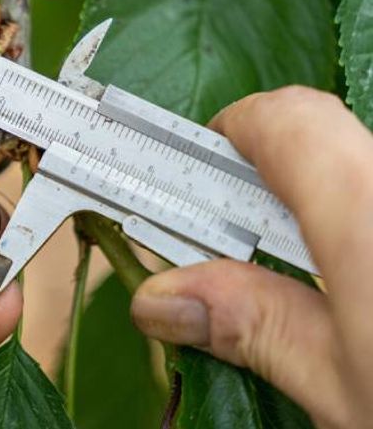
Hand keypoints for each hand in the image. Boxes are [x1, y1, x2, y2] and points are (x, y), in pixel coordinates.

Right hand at [130, 86, 372, 427]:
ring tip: (283, 278)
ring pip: (354, 169)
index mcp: (368, 213)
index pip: (282, 121)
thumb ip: (256, 327)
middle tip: (221, 248)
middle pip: (320, 139)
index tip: (181, 178)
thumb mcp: (351, 393)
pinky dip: (346, 224)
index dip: (221, 136)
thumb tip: (161, 296)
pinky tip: (343, 285)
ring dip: (304, 208)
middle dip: (255, 182)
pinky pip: (372, 194)